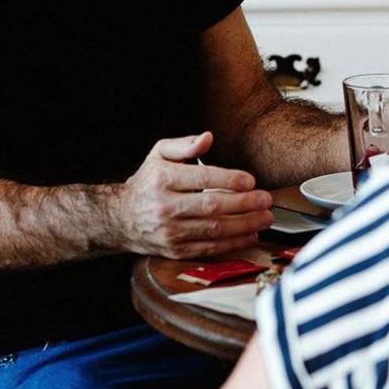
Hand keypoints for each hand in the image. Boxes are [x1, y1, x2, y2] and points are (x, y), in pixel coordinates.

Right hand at [115, 132, 273, 258]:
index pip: (202, 178)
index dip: (230, 180)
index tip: (251, 180)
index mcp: (162, 179)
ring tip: (265, 217)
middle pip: (212, 206)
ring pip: (214, 230)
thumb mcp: (159, 154)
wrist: (122, 218)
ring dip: (245, 225)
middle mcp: (165, 207)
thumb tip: (208, 137)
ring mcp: (170, 231)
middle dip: (245, 204)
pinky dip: (233, 243)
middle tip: (266, 200)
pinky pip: (210, 248)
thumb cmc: (148, 182)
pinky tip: (250, 234)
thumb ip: (184, 144)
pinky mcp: (175, 250)